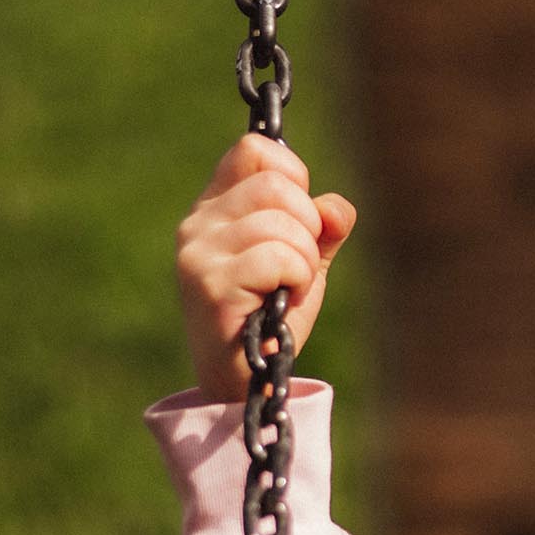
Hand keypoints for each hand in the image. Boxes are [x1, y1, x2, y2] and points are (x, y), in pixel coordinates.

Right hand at [175, 134, 358, 400]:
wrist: (248, 383)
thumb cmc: (273, 318)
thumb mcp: (304, 262)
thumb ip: (322, 227)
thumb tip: (336, 208)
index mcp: (215, 208)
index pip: (253, 151)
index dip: (292, 176)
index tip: (299, 218)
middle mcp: (198, 224)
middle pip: (275, 186)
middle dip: (306, 225)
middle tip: (297, 266)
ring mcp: (199, 254)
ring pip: (280, 221)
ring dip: (303, 259)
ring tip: (286, 289)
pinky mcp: (210, 285)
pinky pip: (278, 256)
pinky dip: (296, 279)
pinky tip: (280, 301)